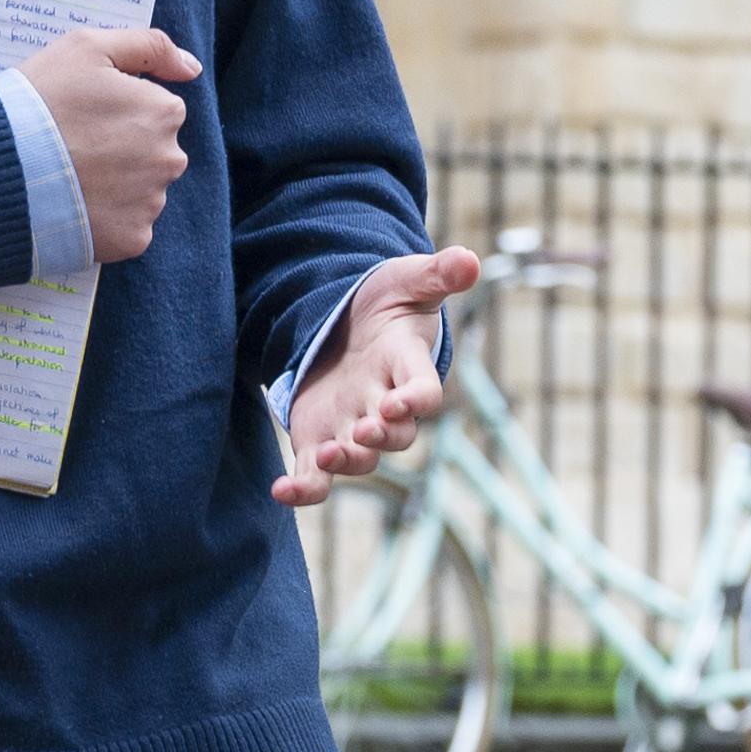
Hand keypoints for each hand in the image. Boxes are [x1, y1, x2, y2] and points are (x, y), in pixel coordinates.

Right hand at [17, 26, 200, 265]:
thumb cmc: (40, 101)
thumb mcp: (87, 48)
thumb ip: (149, 46)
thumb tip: (190, 67)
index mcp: (164, 112)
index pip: (155, 110)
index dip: (117, 109)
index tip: (85, 114)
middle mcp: (169, 160)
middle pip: (152, 151)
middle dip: (121, 148)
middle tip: (73, 146)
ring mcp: (151, 203)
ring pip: (140, 189)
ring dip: (113, 184)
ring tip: (69, 177)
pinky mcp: (132, 239)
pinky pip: (127, 226)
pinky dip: (105, 218)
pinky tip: (74, 205)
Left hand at [270, 246, 482, 506]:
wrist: (346, 323)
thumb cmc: (385, 303)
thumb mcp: (408, 280)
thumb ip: (437, 274)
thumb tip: (469, 260)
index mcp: (407, 367)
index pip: (424, 392)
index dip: (417, 401)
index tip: (400, 402)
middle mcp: (385, 405)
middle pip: (395, 435)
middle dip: (382, 436)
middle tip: (365, 430)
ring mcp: (354, 427)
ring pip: (359, 459)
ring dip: (346, 462)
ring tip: (329, 455)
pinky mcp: (320, 440)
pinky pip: (316, 476)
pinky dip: (303, 490)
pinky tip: (281, 491)